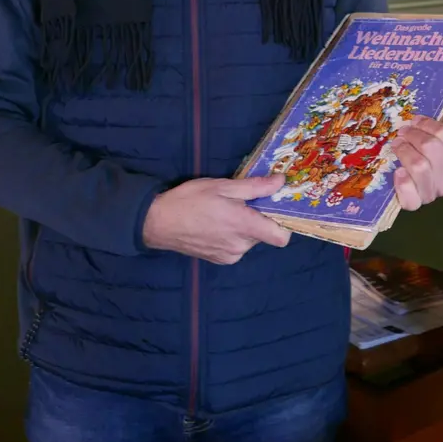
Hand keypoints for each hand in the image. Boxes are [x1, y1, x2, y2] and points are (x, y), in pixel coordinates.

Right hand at [141, 174, 291, 263]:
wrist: (157, 222)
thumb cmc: (190, 200)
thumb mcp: (223, 186)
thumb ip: (255, 187)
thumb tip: (281, 181)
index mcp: (244, 226)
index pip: (281, 237)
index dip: (284, 224)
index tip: (276, 209)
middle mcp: (240, 246)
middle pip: (264, 235)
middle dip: (259, 219)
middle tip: (243, 202)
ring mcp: (229, 256)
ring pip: (250, 241)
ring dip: (245, 227)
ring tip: (224, 212)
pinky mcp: (219, 260)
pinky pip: (237, 247)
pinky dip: (233, 236)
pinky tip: (216, 224)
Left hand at [389, 115, 442, 210]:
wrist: (416, 181)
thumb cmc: (433, 155)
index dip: (429, 124)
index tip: (416, 120)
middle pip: (432, 148)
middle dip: (414, 135)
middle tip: (403, 131)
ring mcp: (431, 193)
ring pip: (419, 166)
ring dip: (405, 150)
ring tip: (397, 144)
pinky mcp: (414, 203)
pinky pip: (411, 197)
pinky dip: (403, 183)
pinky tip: (398, 171)